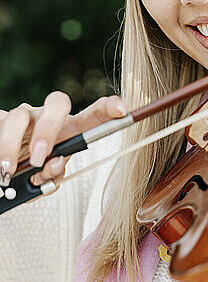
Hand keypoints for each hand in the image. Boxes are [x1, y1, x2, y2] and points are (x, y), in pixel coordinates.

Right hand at [0, 92, 127, 197]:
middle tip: (39, 157)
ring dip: (12, 143)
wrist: (5, 170)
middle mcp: (48, 116)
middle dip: (49, 129)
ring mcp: (23, 115)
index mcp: (70, 129)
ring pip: (19, 116)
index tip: (121, 109)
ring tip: (7, 170)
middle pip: (56, 103)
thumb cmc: (32, 171)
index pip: (93, 114)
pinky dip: (0, 148)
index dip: (108, 109)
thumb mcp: (46, 177)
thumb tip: (53, 165)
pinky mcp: (0, 119)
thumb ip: (52, 174)